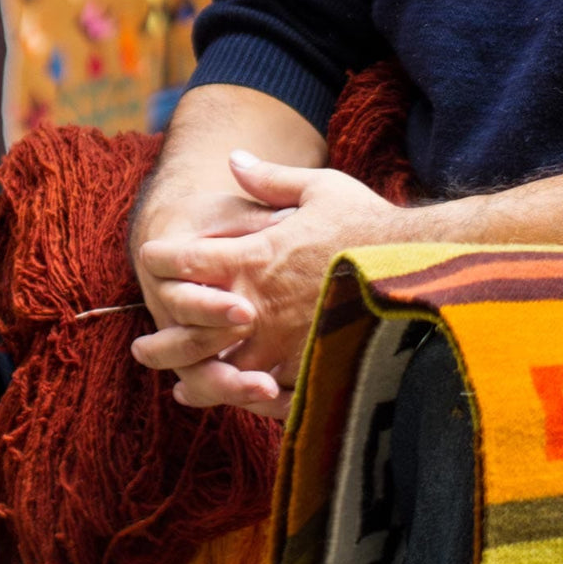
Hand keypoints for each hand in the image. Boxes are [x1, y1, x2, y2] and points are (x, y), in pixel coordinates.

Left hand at [133, 152, 406, 416]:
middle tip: (140, 349)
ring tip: (180, 389)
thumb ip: (270, 179)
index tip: (150, 259)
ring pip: (224, 369)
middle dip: (164, 338)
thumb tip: (233, 158)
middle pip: (192, 328)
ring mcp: (283, 343)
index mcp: (256, 255)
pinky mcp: (309, 370)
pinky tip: (238, 404)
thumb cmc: (370, 224)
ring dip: (197, 378)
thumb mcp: (321, 188)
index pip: (189, 260)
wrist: (422, 269)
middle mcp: (259, 303)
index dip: (163, 259)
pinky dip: (247, 400)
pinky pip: (268, 394)